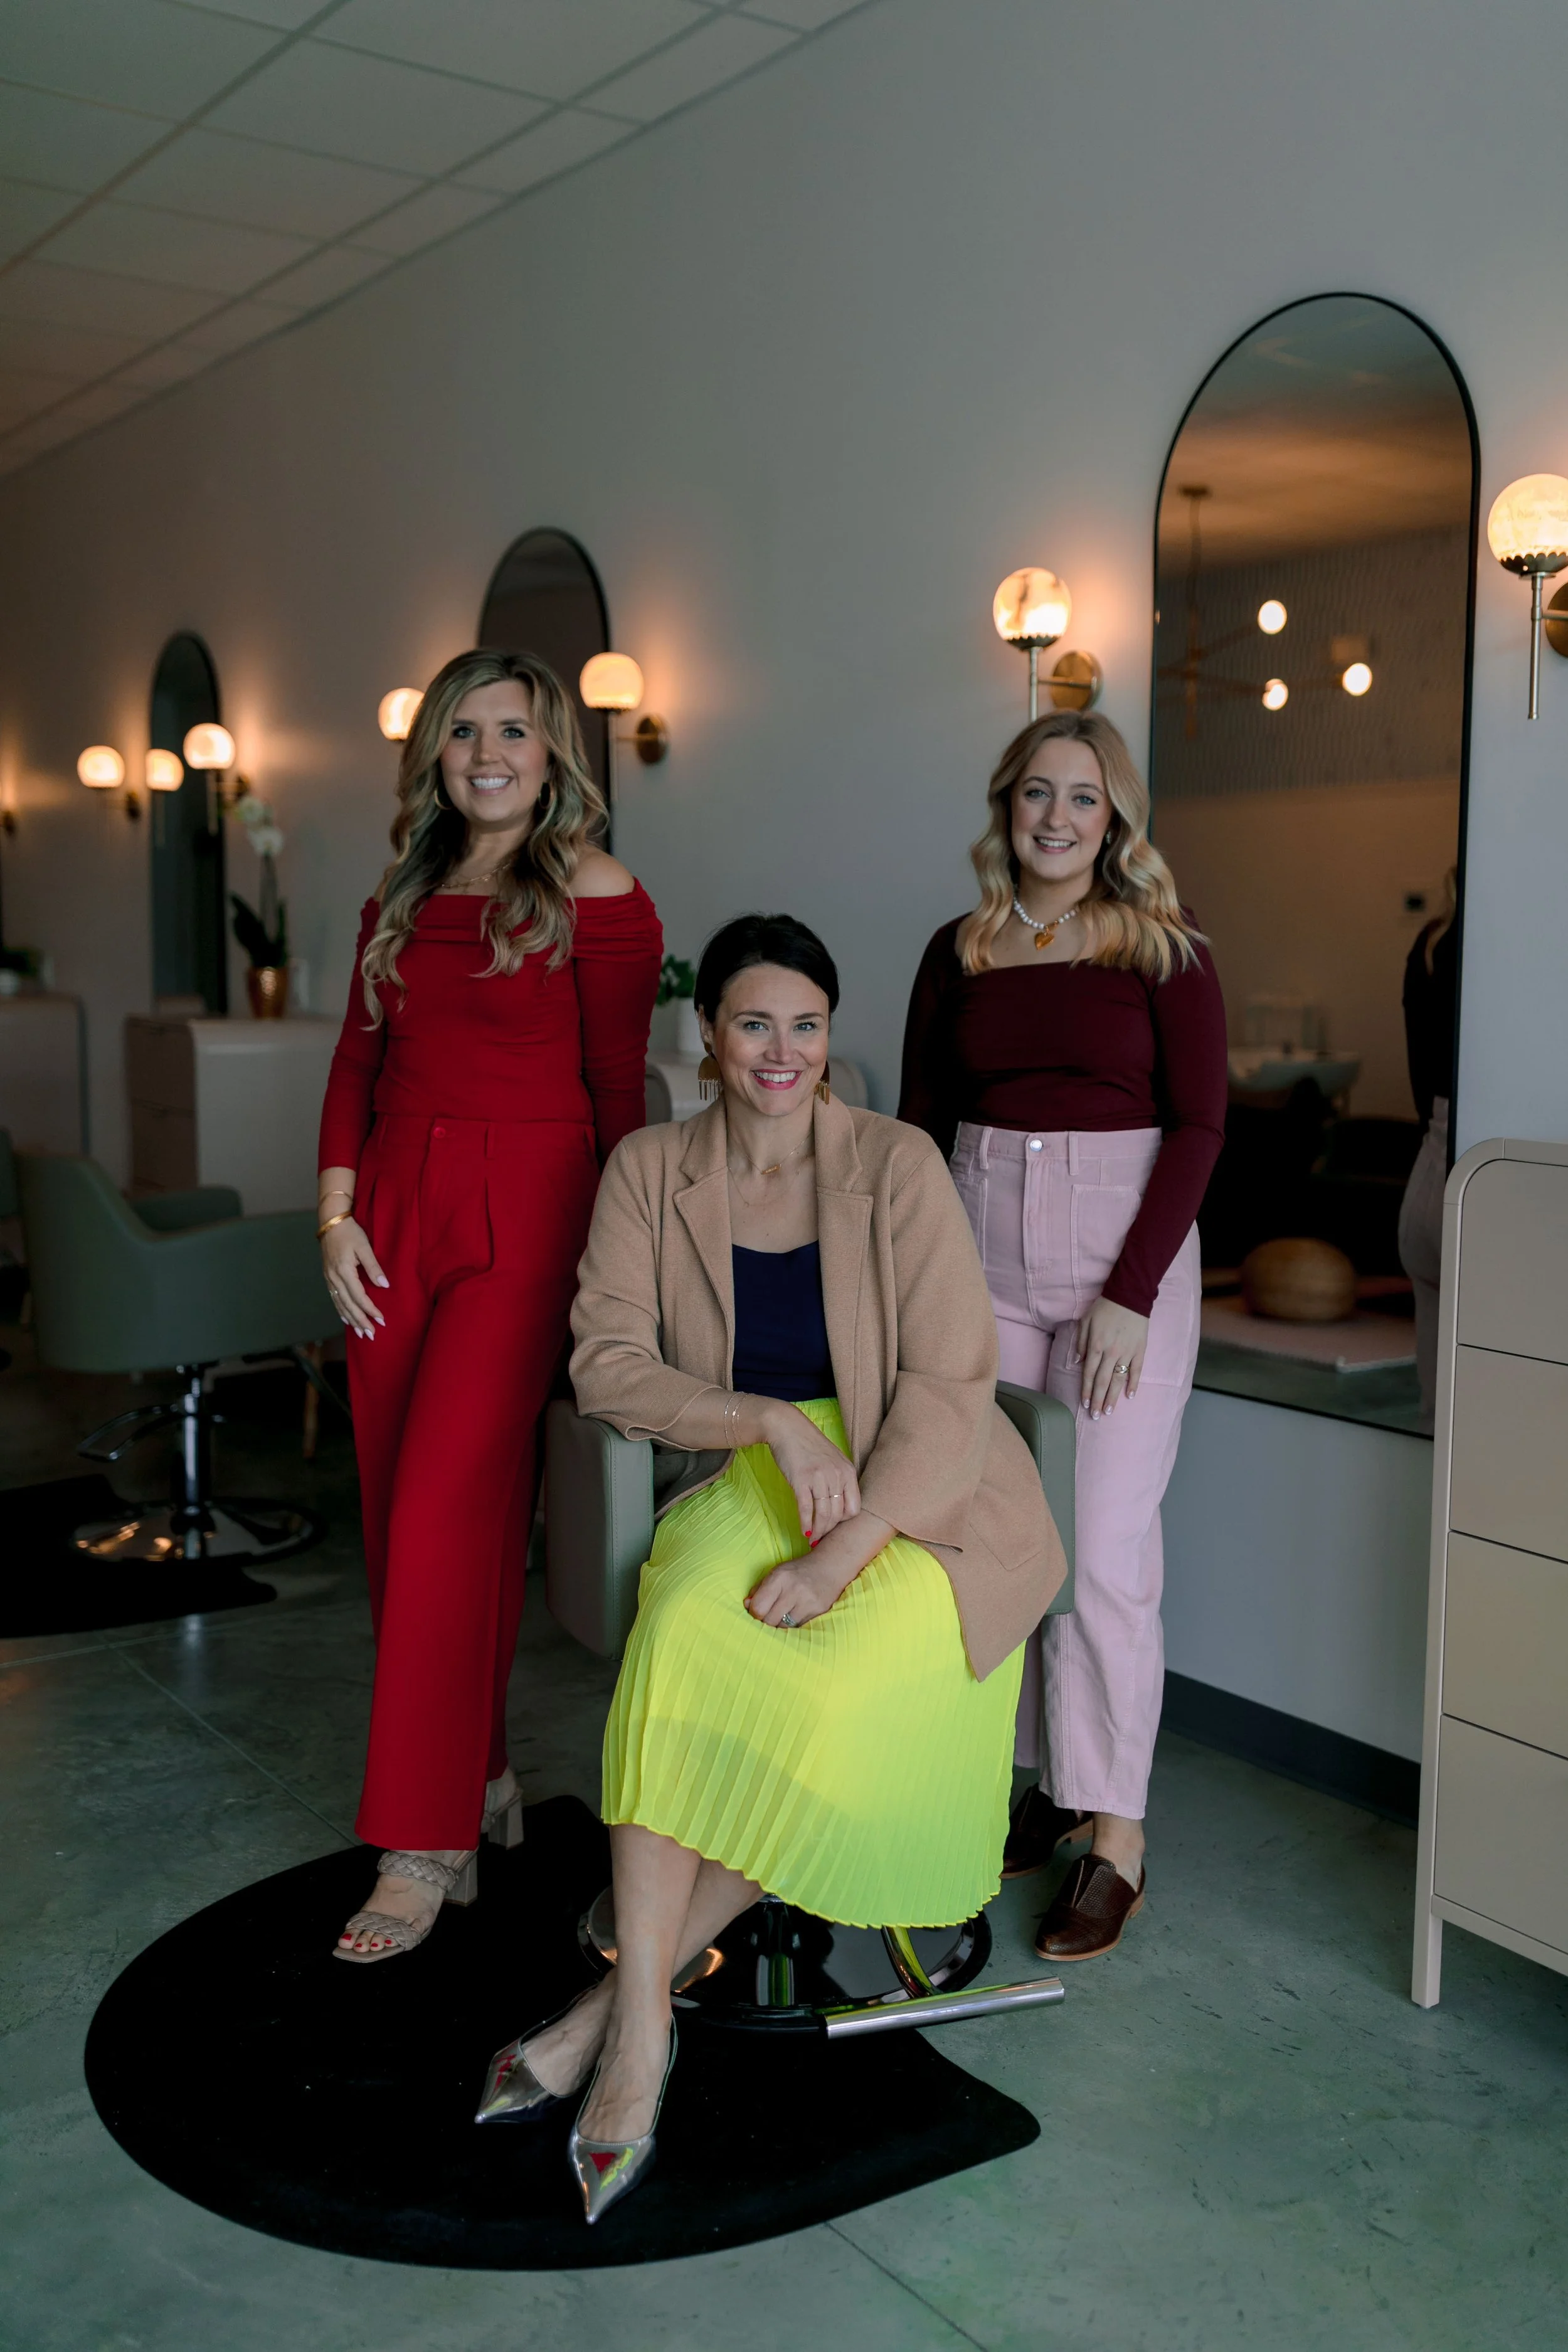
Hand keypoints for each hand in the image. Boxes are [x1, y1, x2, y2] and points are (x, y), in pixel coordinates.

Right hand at [321, 1215, 388, 1337]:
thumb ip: (374, 1267)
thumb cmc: (350, 1232)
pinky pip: (334, 1298)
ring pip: (340, 1304)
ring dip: (351, 1319)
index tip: (381, 1320)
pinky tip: (346, 1319)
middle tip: (371, 1334)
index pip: (359, 1297)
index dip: (370, 1310)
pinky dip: (341, 1310)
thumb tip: (384, 1285)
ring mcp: (329, 1278)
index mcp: (344, 1271)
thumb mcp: (364, 1247)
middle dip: (360, 1321)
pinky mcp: (328, 1276)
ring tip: (360, 1333)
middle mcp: (334, 1278)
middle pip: (348, 1305)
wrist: (331, 1222)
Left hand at [747, 1548, 849, 1630]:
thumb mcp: (776, 1573)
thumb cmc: (798, 1571)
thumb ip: (759, 1589)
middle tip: (769, 1615)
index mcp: (779, 1578)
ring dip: (780, 1625)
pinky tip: (795, 1615)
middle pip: (769, 1621)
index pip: (758, 1608)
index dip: (754, 1613)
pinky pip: (798, 1628)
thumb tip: (746, 1606)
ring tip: (783, 1615)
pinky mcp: (818, 1612)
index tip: (757, 1612)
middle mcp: (794, 1590)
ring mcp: (808, 1602)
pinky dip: (793, 1625)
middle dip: (766, 1621)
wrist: (831, 1567)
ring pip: (783, 1627)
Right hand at [757, 1401, 860, 1540]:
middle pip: (838, 1514)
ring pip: (823, 1513)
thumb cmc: (809, 1446)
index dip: (844, 1522)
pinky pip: (806, 1508)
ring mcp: (819, 1477)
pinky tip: (804, 1531)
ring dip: (818, 1530)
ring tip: (812, 1538)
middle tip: (821, 1538)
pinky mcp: (801, 1480)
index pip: (854, 1508)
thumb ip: (839, 1481)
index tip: (834, 1525)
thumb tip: (837, 1508)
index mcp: (848, 1472)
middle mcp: (837, 1475)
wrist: (787, 1428)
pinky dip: (806, 1522)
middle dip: (829, 1530)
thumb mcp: (833, 1461)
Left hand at [1075, 1295, 1149, 1417]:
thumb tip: (1079, 1362)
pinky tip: (1130, 1396)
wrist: (1129, 1296)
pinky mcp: (1140, 1350)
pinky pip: (1137, 1370)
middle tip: (1097, 1416)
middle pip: (1103, 1381)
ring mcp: (1127, 1352)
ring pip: (1118, 1379)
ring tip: (1109, 1411)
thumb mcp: (1086, 1321)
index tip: (1085, 1404)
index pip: (1089, 1374)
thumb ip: (1081, 1342)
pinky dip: (1133, 1383)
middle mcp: (1111, 1352)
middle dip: (1099, 1400)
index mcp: (1096, 1346)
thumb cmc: (1105, 1308)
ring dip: (1113, 1397)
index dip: (1087, 1391)